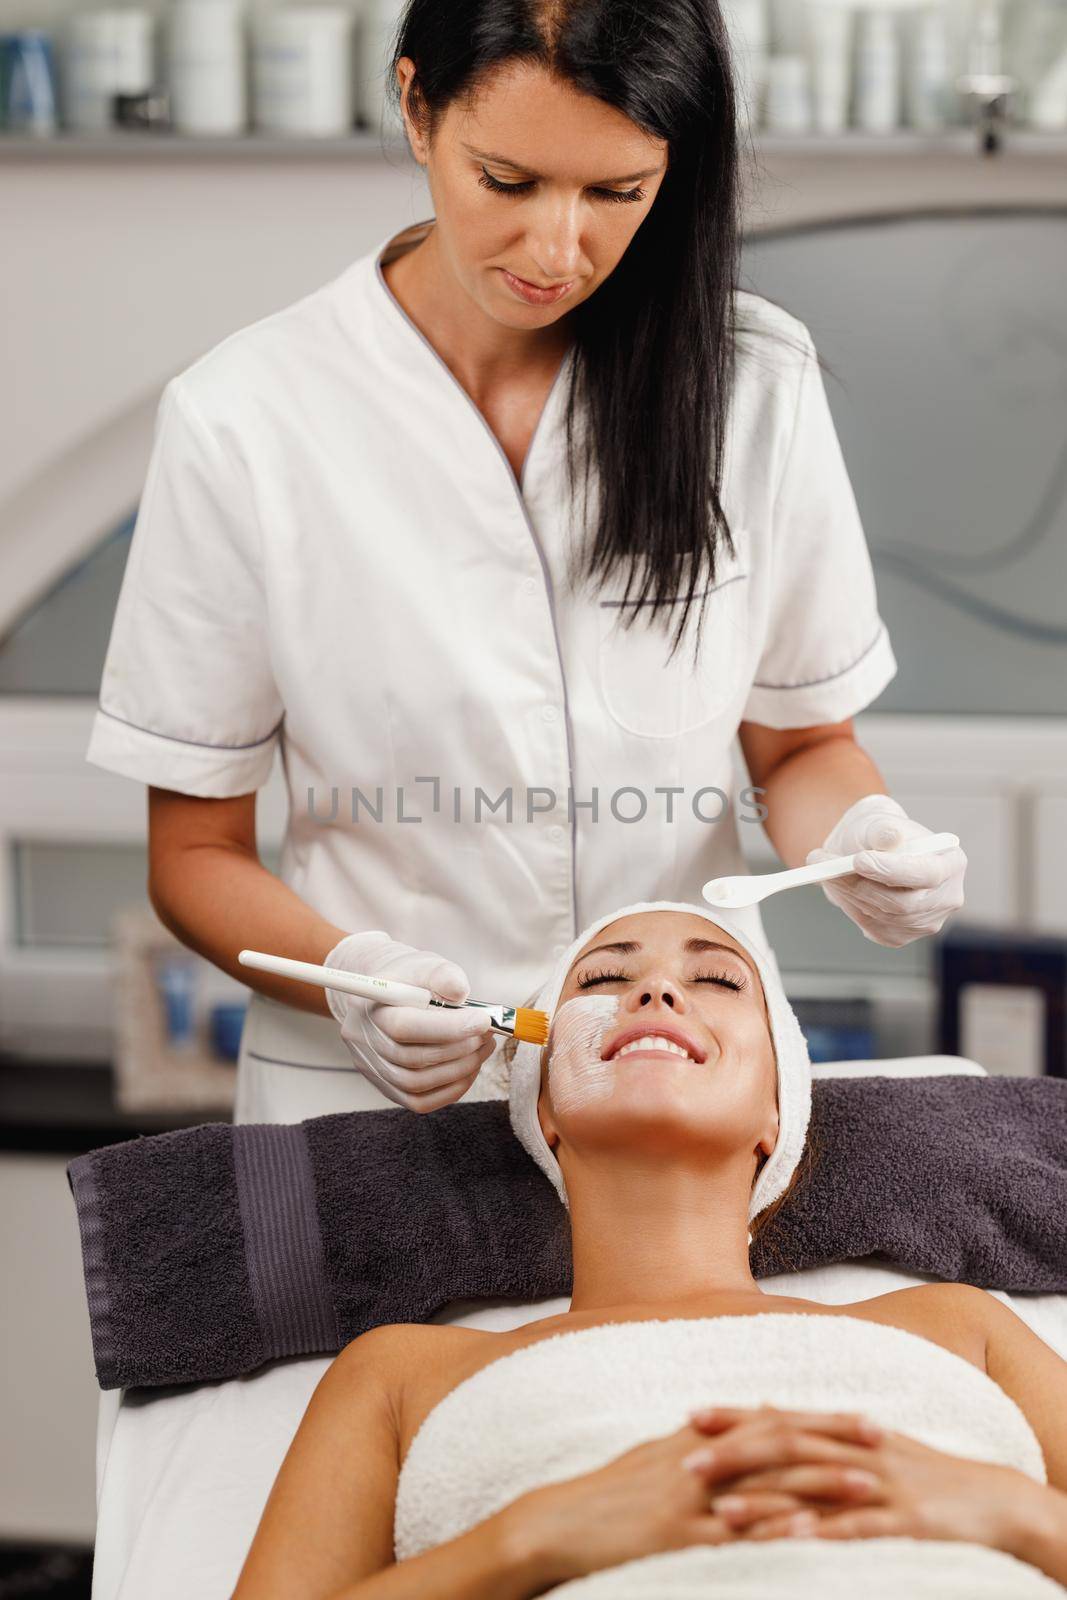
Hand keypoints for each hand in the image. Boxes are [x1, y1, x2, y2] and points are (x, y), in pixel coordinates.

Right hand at [323, 931, 494, 1111]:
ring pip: (416, 1085)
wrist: (389, 994)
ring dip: (459, 1070)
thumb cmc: (410, 978)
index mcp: (369, 1007)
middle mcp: (364, 1041)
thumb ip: (442, 975)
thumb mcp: (425, 964)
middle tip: (487, 1034)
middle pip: (412, 1059)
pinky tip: (470, 1067)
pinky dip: (450, 1089)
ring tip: (483, 1047)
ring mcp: (372, 1068)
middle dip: (459, 1049)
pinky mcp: (387, 1087)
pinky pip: (419, 1102)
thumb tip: (460, 992)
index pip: (405, 1027)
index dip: (448, 1028)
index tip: (483, 1020)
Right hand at [510, 1410, 879, 1588]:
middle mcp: (703, 1458)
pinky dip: (774, 1529)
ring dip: (822, 1485)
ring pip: (769, 1484)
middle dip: (836, 1440)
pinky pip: (736, 1531)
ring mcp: (693, 1496)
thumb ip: (714, 1438)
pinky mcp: (681, 1534)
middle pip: (781, 1442)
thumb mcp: (665, 1453)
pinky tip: (809, 1534)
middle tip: (886, 1440)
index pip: (775, 1420)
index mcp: (703, 1437)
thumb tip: (759, 1416)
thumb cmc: (615, 1491)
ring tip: (870, 1488)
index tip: (869, 1420)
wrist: (563, 1521)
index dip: (823, 1420)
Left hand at [686, 1404, 1036, 1550]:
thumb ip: (813, 1427)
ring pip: (812, 1488)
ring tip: (718, 1513)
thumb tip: (763, 1406)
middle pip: (785, 1446)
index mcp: (844, 1430)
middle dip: (733, 1455)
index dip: (734, 1415)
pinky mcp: (900, 1522)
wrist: (988, 1498)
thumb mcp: (865, 1442)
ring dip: (763, 1501)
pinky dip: (820, 1535)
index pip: (778, 1415)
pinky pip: (853, 1530)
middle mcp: (854, 1449)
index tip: (689, 1416)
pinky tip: (788, 1545)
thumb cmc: (919, 1471)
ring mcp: (878, 1484)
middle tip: (684, 1465)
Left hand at [805, 793, 966, 947]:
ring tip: (826, 870)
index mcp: (951, 863)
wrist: (869, 851)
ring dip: (849, 894)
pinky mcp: (901, 935)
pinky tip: (842, 889)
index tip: (858, 860)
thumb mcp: (879, 821)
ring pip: (883, 917)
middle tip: (824, 865)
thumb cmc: (879, 834)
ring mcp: (926, 921)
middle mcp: (946, 897)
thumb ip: (883, 829)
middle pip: (904, 903)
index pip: (928, 874)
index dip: (893, 870)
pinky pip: (873, 927)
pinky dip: (851, 907)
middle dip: (860, 885)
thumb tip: (889, 837)